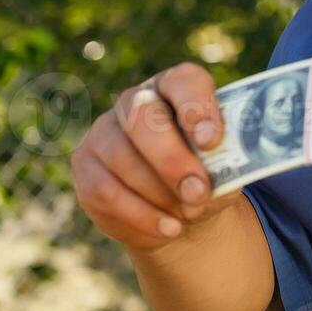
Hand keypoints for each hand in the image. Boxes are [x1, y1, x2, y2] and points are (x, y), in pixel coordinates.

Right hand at [71, 63, 239, 251]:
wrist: (182, 208)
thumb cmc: (209, 175)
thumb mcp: (227, 168)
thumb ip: (226, 165)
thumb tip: (221, 175)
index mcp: (177, 87)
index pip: (184, 82)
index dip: (197, 108)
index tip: (211, 141)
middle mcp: (136, 100)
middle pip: (143, 117)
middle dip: (172, 160)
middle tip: (198, 192)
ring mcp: (104, 130)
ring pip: (122, 158)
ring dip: (159, 194)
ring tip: (189, 215)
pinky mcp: (84, 165)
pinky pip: (106, 192)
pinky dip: (141, 216)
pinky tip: (169, 228)